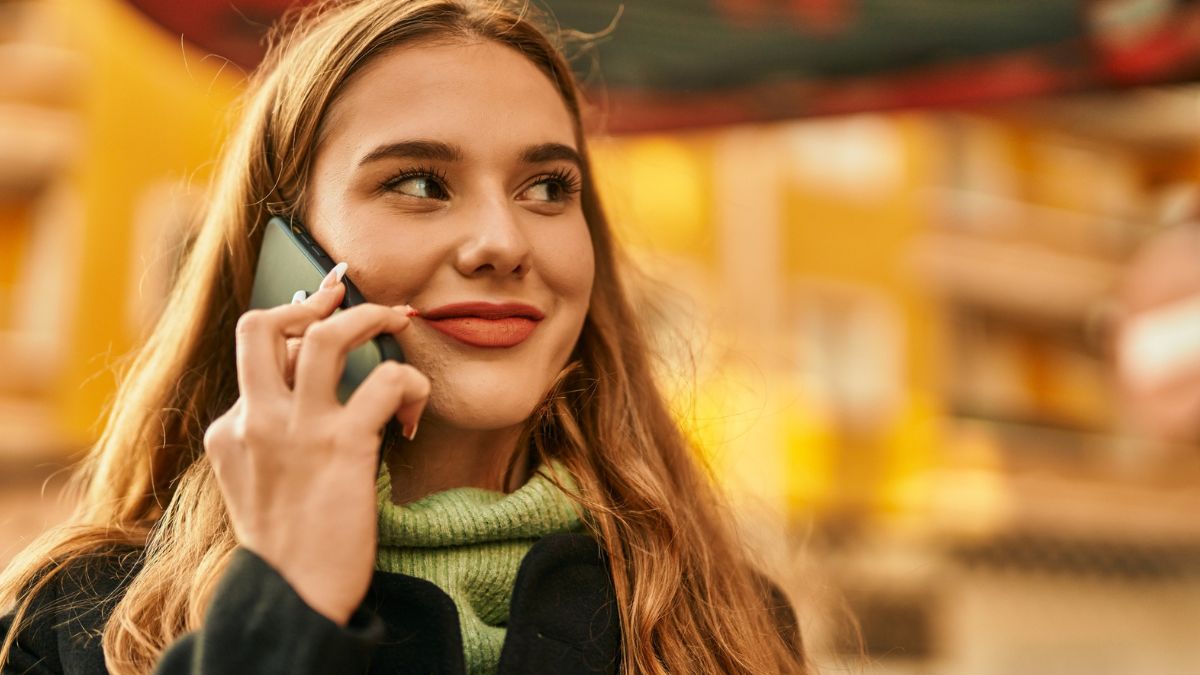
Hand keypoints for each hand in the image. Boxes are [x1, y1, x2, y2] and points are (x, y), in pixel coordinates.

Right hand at [203, 264, 429, 624]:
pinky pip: (386, 381)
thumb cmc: (289, 542)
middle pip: (260, 326)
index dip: (294, 330)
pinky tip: (413, 410)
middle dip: (312, 303)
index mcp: (231, 428)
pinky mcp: (343, 445)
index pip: (256, 354)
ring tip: (397, 322)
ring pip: (326, 337)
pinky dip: (410, 383)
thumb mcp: (255, 479)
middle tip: (349, 299)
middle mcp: (255, 420)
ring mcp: (297, 430)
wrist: (295, 595)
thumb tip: (302, 381)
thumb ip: (268, 431)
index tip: (323, 315)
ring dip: (368, 317)